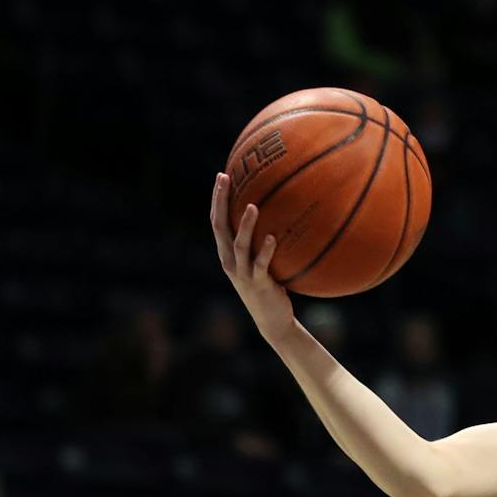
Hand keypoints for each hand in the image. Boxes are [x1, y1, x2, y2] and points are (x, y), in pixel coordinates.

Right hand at [209, 173, 298, 338]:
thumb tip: (280, 213)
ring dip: (245, 225)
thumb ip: (262, 241)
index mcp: (227, 254)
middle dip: (220, 202)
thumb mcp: (261, 262)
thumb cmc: (270, 286)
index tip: (221, 176)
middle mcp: (230, 261)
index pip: (217, 222)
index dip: (216, 200)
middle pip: (220, 227)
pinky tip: (273, 237)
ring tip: (252, 206)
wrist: (272, 320)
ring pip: (239, 245)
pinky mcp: (258, 284)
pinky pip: (261, 265)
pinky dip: (266, 251)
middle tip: (225, 179)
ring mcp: (243, 273)